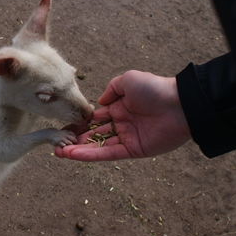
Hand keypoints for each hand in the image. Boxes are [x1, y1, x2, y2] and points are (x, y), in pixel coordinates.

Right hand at [55, 70, 190, 160]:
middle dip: (74, 139)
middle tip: (55, 143)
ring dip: (77, 149)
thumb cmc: (155, 88)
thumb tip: (98, 104)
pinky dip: (90, 155)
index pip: (94, 118)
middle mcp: (120, 124)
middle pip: (92, 134)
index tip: (62, 127)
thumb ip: (111, 90)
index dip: (78, 123)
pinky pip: (107, 153)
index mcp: (119, 108)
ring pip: (97, 146)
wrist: (180, 104)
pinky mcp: (132, 150)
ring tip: (58, 151)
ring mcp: (126, 138)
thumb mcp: (128, 80)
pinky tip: (73, 154)